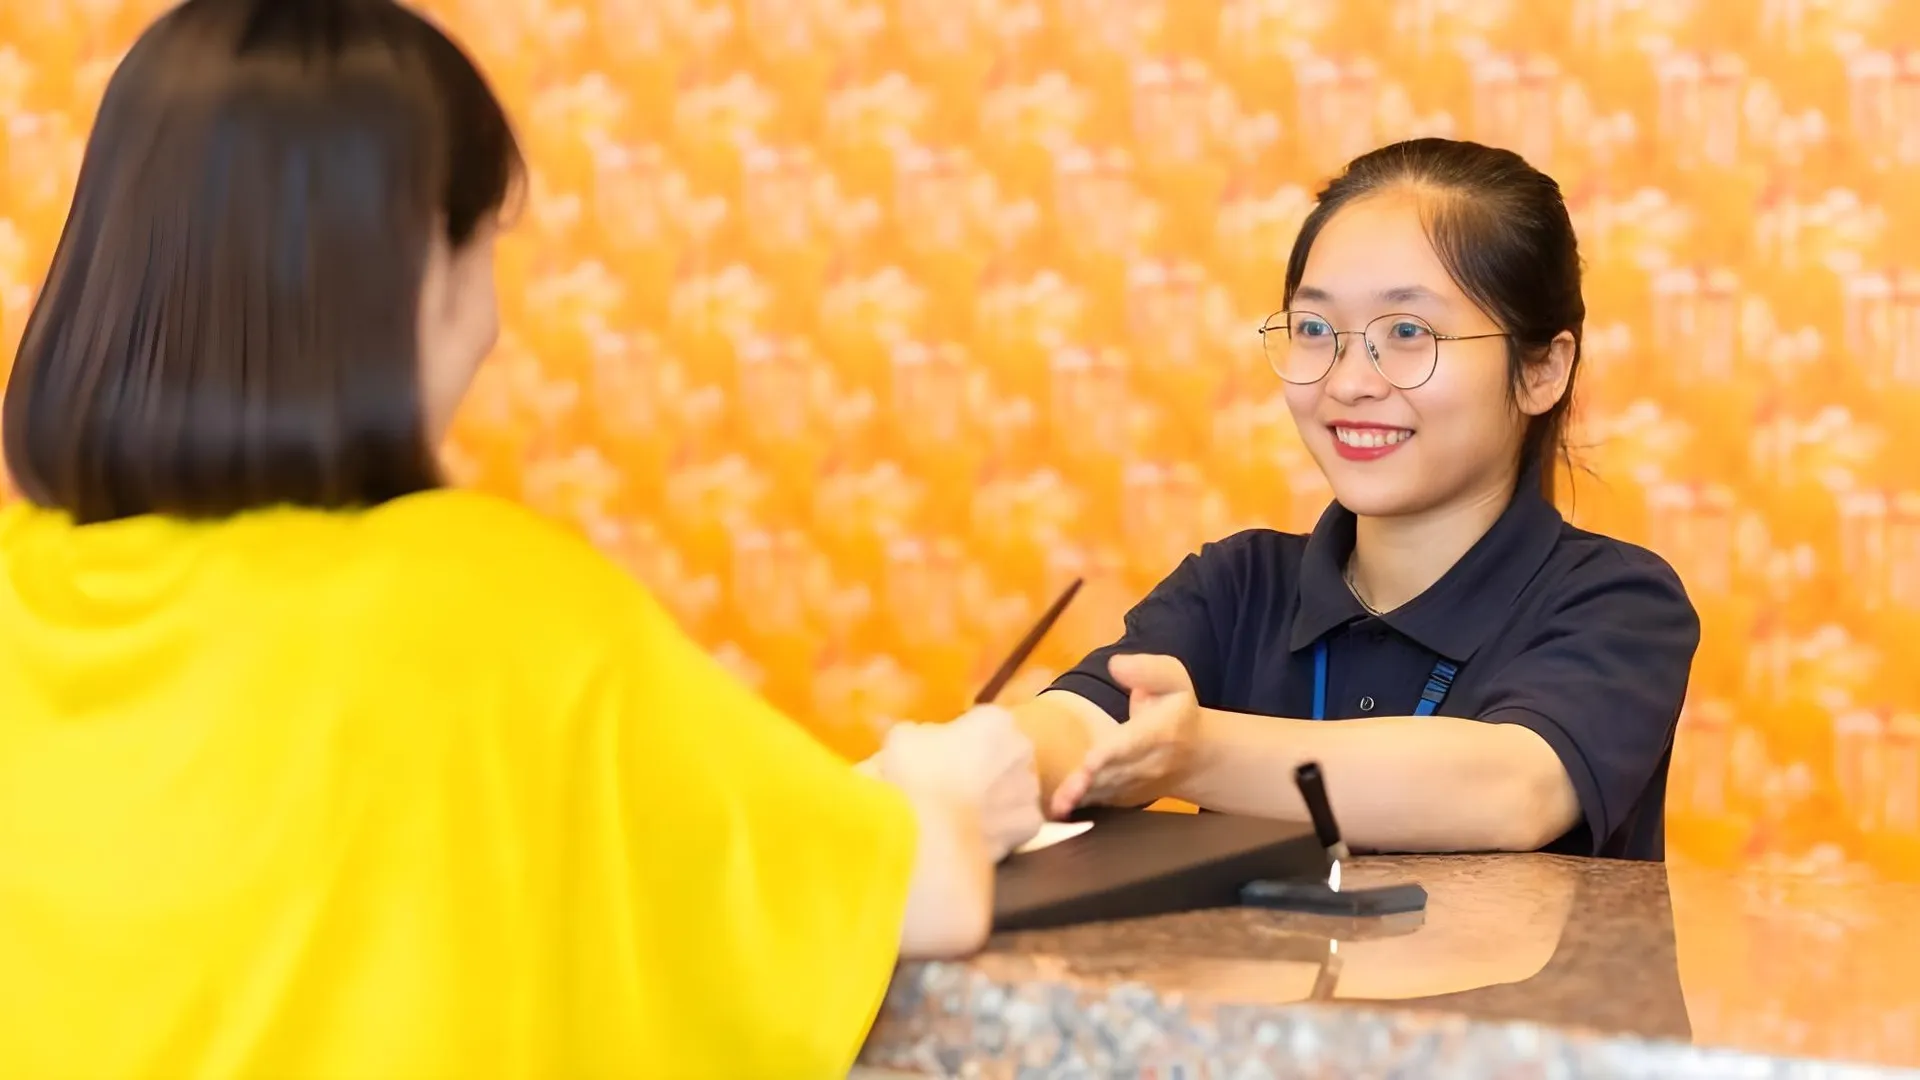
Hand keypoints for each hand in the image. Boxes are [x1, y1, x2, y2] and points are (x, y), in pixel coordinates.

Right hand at [875, 705, 1043, 860]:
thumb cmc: (917, 775)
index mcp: (996, 720)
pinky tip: (978, 832)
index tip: (944, 753)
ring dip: (998, 795)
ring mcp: (1031, 788)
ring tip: (965, 812)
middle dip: (987, 764)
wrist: (932, 833)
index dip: (963, 738)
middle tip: (954, 782)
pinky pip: (1017, 821)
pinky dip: (1003, 826)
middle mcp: (1022, 749)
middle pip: (1005, 753)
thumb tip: (923, 740)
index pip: (983, 722)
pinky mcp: (1032, 825)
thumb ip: (922, 733)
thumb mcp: (903, 738)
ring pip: (1015, 788)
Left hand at [1049, 654, 1199, 818]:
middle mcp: (1149, 765)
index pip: (1134, 744)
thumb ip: (1147, 670)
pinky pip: (1100, 803)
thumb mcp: (1172, 679)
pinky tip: (1054, 812)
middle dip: (1087, 783)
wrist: (1195, 755)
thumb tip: (1116, 665)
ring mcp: (1136, 787)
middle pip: (1114, 774)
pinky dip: (1078, 807)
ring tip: (1056, 808)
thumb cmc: (1177, 710)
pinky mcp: (1123, 799)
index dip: (1112, 754)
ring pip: (1104, 793)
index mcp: (1162, 732)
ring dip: (1079, 800)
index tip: (1090, 761)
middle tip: (1063, 795)